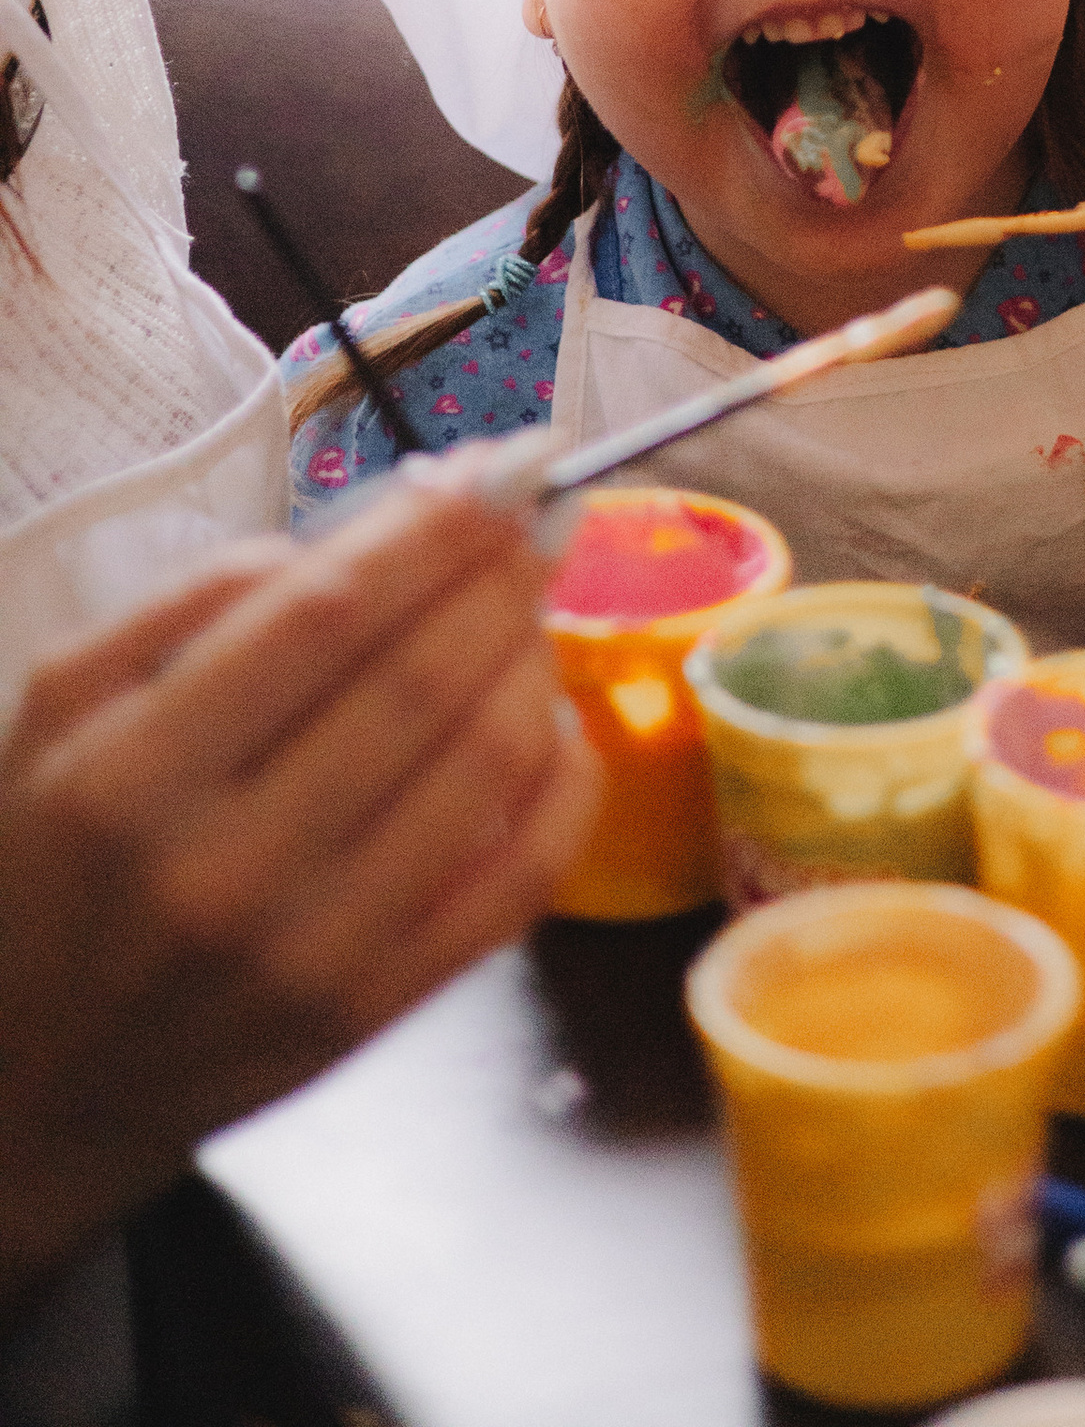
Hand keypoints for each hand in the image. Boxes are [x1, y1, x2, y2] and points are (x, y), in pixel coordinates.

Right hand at [0, 460, 596, 1306]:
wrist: (20, 1086)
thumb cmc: (41, 867)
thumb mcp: (57, 709)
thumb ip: (187, 603)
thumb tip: (339, 545)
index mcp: (132, 777)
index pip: (328, 616)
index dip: (433, 528)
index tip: (499, 464)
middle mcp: (226, 869)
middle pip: (422, 681)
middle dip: (501, 576)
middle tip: (538, 514)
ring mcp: (312, 955)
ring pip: (486, 768)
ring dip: (534, 659)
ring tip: (532, 604)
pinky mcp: (374, 1017)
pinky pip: (518, 881)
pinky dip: (563, 784)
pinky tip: (554, 721)